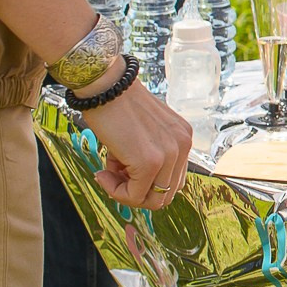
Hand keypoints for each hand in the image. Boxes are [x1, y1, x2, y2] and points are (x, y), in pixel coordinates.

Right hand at [80, 62, 193, 209]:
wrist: (105, 86)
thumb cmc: (116, 107)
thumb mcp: (145, 133)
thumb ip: (150, 156)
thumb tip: (137, 187)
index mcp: (183, 138)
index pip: (173, 180)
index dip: (146, 183)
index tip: (122, 170)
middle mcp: (183, 146)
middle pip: (166, 193)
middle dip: (137, 191)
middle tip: (114, 174)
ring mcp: (169, 154)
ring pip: (153, 200)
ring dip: (125, 192)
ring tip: (109, 170)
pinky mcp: (150, 162)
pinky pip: (134, 196)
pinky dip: (115, 191)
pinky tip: (103, 172)